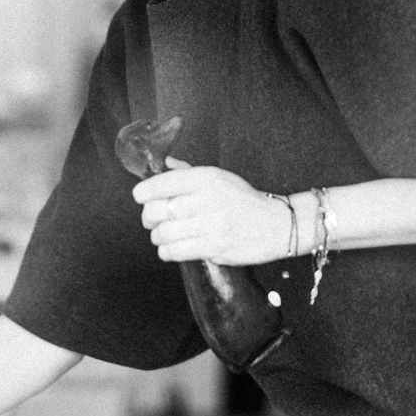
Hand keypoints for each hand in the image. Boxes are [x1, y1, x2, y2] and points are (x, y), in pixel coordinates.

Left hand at [133, 160, 290, 265]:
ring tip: (163, 235)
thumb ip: (189, 172)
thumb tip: (166, 163)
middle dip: (148, 217)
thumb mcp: (219, 177)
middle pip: (158, 210)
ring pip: (164, 233)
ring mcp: (210, 225)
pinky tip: (171, 248)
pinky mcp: (214, 248)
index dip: (144, 192)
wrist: (276, 224)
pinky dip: (166, 251)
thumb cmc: (244, 199)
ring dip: (158, 236)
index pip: (163, 183)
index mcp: (206, 178)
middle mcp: (206, 200)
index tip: (139, 196)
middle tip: (152, 220)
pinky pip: (176, 252)